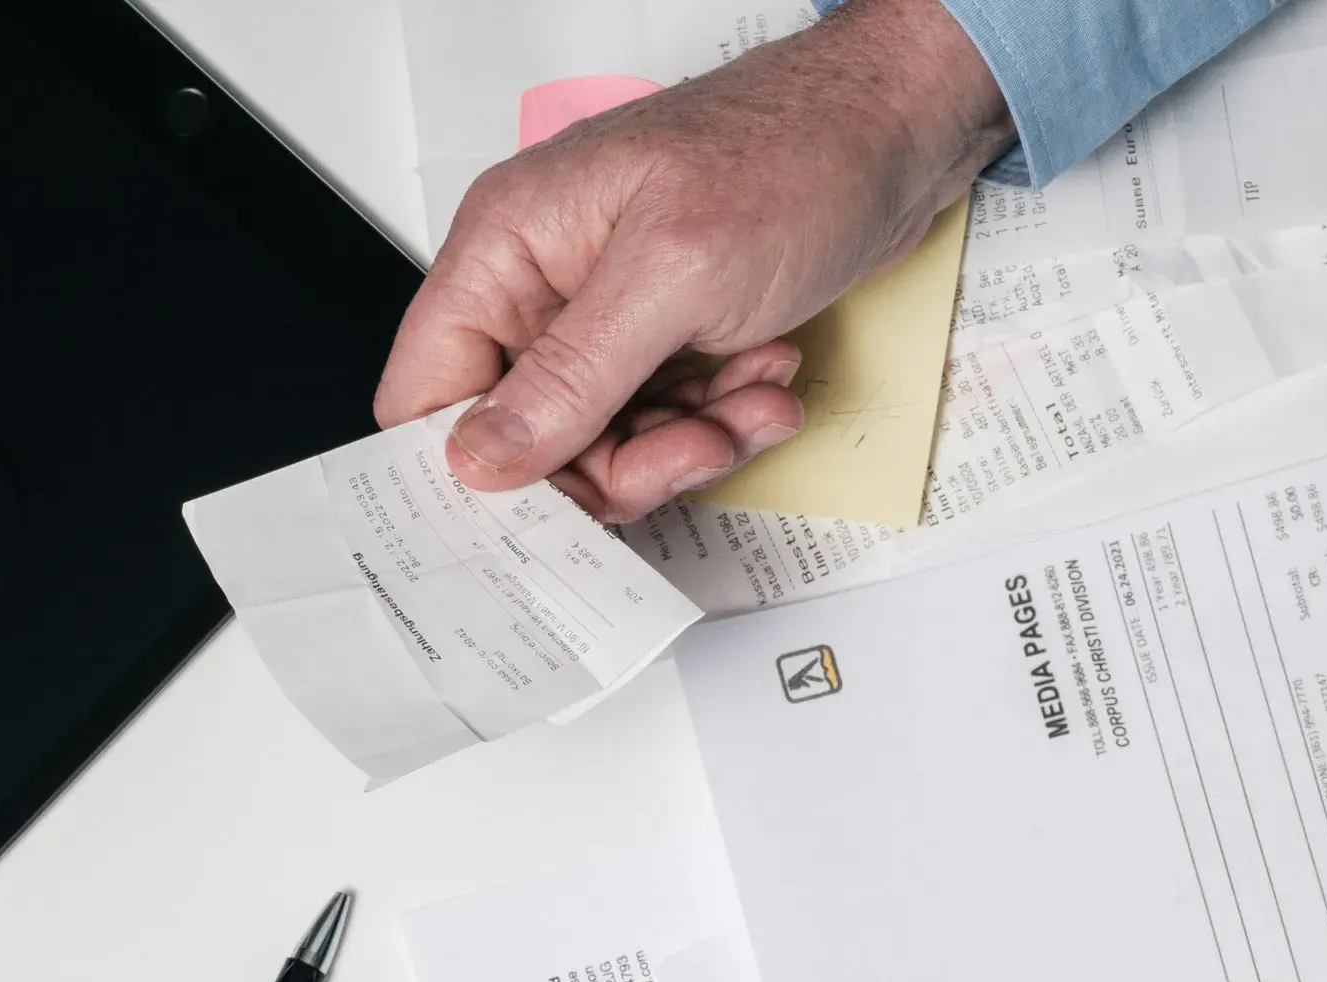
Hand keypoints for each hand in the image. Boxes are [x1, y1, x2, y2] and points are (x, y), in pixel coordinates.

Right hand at [376, 0, 1009, 520]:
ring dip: (685, 446)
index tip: (543, 512)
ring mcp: (606, 314)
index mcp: (508, 247)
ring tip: (750, 403)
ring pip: (602, 445)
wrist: (897, 125)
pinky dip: (719, 422)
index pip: (430, 390)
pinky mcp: (664, 336)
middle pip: (524, 440)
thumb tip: (482, 458)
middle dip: (613, 465)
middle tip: (690, 449)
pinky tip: (765, 382)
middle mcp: (544, 283)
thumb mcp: (673, 273)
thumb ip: (571, 376)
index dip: (474, 468)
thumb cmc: (790, 150)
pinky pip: (661, 424)